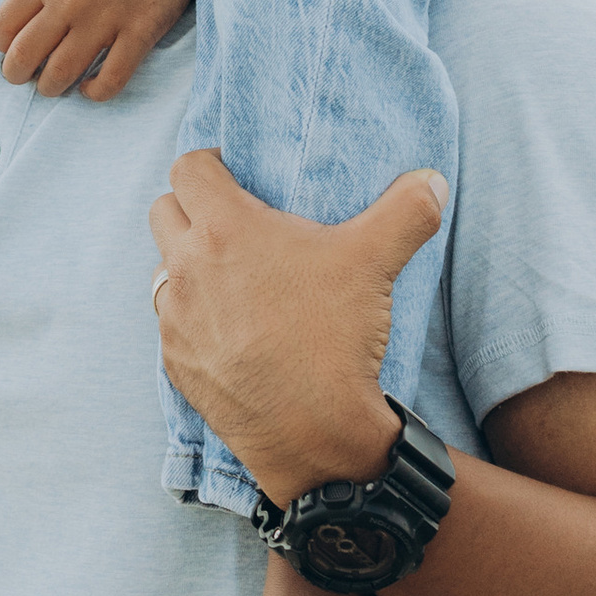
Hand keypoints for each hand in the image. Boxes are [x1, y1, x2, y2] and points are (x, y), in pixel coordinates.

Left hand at [0, 0, 215, 98]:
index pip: (4, 26)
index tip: (11, 47)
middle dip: (16, 73)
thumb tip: (36, 5)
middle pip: (23, 57)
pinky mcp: (141, 31)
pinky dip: (96, 92)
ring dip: (51, 87)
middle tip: (24, 76)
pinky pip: (112, 80)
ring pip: (61, 76)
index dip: (2, 44)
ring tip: (55, 85)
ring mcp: (105, 19)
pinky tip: (93, 86)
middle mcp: (69, 2)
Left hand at [146, 150, 444, 508]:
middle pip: (163, 211)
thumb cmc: (337, 338)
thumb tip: (432, 180)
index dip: (210, 164)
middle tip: (233, 224)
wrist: (314, 431)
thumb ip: (407, 210)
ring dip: (187, 264)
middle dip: (191, 209)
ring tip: (231, 276)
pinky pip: (171, 322)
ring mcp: (174, 317)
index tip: (233, 174)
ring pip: (163, 269)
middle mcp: (185, 267)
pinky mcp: (175, 360)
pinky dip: (192, 317)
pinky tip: (230, 328)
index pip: (188, 168)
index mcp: (224, 229)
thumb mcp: (375, 262)